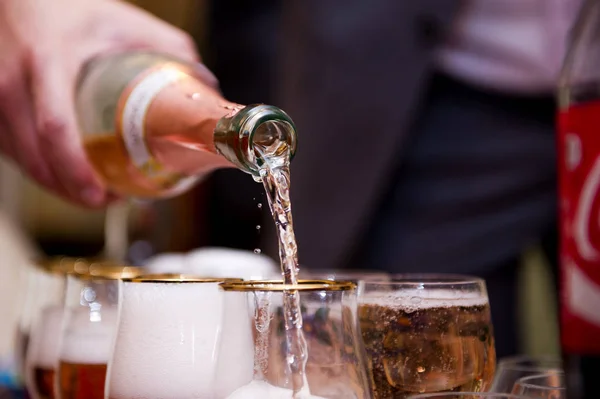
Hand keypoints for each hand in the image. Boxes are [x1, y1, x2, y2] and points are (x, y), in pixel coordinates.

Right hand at [0, 0, 216, 206]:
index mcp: (46, 62)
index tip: (103, 194)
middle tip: (108, 202)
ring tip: (94, 194)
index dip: (77, 170)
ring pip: (22, 162)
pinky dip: (40, 170)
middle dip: (72, 191)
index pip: (55, 128)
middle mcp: (10, 83)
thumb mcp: (121, 21)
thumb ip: (167, 47)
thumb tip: (205, 85)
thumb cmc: (70, 8)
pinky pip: (11, 152)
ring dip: (57, 186)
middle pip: (36, 158)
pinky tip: (66, 176)